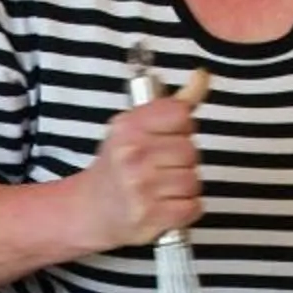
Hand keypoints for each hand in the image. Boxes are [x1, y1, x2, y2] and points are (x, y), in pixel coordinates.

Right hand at [74, 90, 202, 251]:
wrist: (89, 211)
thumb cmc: (117, 166)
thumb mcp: (135, 128)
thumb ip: (172, 104)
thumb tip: (203, 76)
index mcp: (128, 127)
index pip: (180, 114)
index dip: (181, 128)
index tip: (167, 137)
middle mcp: (132, 155)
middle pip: (191, 150)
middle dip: (182, 161)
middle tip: (160, 168)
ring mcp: (141, 187)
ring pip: (194, 180)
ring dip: (184, 187)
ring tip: (162, 188)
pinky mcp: (150, 216)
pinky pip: (193, 206)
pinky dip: (185, 209)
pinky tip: (165, 205)